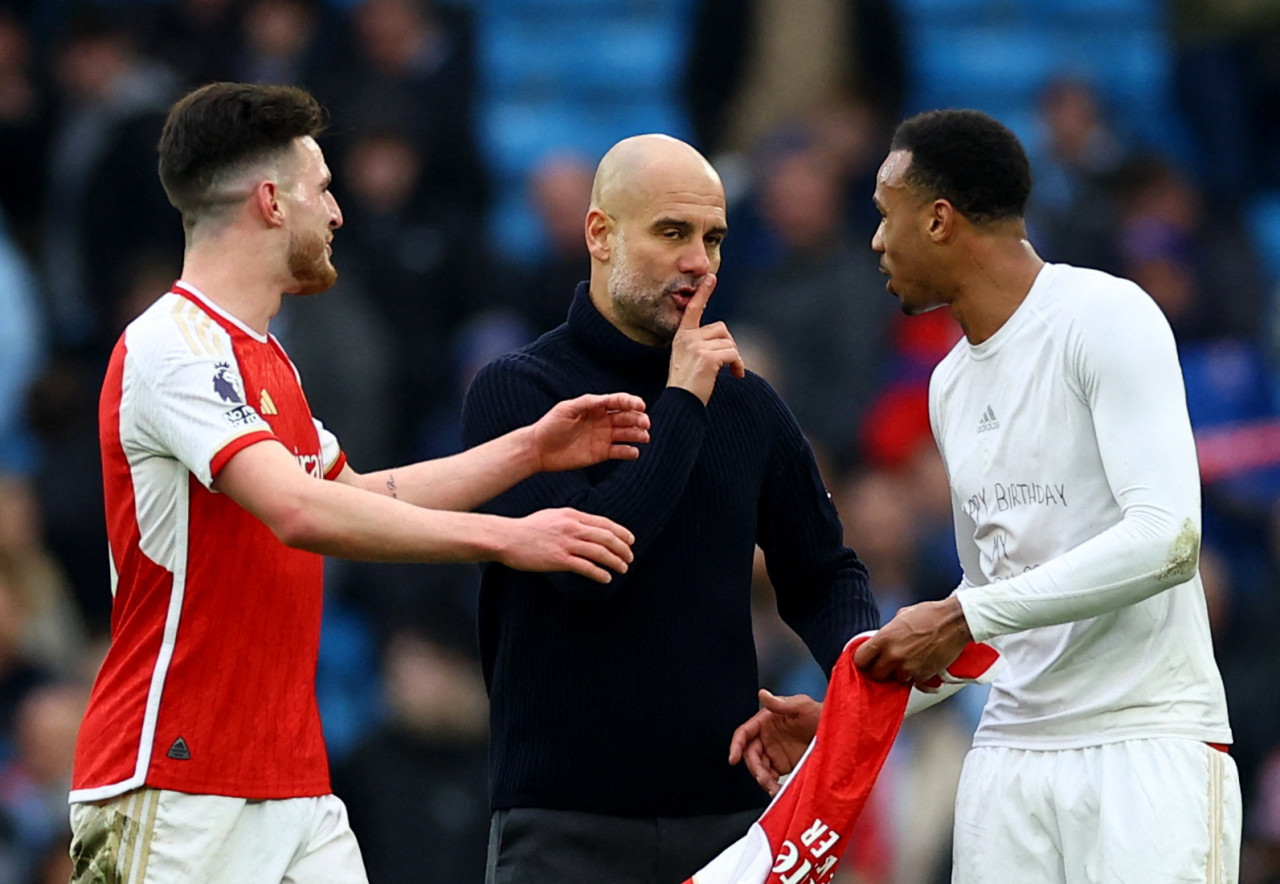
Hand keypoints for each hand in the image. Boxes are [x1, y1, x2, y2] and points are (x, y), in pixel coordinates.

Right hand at [498, 508, 634, 582]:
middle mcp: (572, 527)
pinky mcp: (559, 559)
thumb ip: (571, 520)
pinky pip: (586, 567)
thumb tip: (588, 528)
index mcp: (572, 515)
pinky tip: (606, 578)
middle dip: (623, 549)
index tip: (630, 540)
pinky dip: (599, 573)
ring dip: (616, 562)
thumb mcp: (553, 516)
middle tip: (630, 557)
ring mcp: (566, 543)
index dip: (621, 533)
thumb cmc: (528, 529)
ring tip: (623, 569)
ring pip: (600, 552)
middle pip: (607, 537)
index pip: (604, 523)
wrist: (507, 538)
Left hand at [531, 393, 650, 471]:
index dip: (631, 402)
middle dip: (638, 418)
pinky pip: (620, 451)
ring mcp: (603, 437)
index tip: (640, 405)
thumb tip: (604, 399)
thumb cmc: (550, 425)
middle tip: (645, 423)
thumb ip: (586, 403)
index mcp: (595, 407)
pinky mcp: (601, 453)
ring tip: (644, 437)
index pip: (618, 401)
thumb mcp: (567, 409)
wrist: (539, 449)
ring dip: (638, 434)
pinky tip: (634, 452)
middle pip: (626, 417)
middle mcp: (603, 420)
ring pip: (627, 434)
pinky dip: (629, 452)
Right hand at [667, 273, 744, 403]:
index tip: (711, 277)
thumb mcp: (689, 359)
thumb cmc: (687, 386)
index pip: (693, 310)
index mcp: (682, 337)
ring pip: (729, 343)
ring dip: (735, 358)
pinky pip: (732, 353)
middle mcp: (687, 338)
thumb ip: (701, 345)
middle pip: (721, 329)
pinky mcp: (708, 357)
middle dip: (729, 345)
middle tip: (731, 364)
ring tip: (731, 373)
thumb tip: (725, 341)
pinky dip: (738, 365)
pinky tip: (735, 375)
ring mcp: (696, 347)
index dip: (703, 293)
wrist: (681, 403)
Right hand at [728, 690, 821, 795]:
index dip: (736, 745)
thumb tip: (763, 694)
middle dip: (755, 769)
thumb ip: (782, 703)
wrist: (837, 732)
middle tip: (764, 780)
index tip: (733, 758)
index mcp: (766, 721)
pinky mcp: (783, 765)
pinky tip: (779, 791)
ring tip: (774, 789)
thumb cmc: (820, 713)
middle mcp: (767, 737)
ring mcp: (774, 752)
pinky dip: (772, 785)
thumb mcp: (802, 705)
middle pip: (750, 755)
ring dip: (763, 780)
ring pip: (760, 768)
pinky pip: (772, 777)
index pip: (744, 733)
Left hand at [853, 597, 972, 687]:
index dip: (862, 661)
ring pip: (896, 680)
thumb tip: (883, 639)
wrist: (955, 621)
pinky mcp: (923, 675)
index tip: (866, 662)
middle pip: (875, 675)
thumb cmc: (930, 615)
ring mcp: (909, 667)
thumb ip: (888, 631)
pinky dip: (918, 678)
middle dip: (880, 670)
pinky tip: (922, 667)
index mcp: (884, 638)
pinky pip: (915, 684)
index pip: (860, 659)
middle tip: (886, 664)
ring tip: (908, 662)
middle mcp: (894, 655)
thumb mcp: (901, 616)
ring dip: (900, 674)